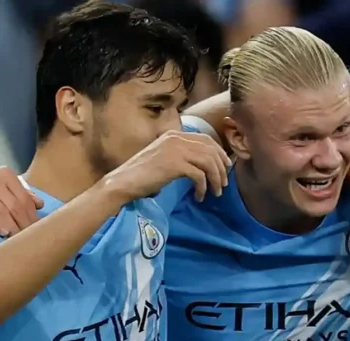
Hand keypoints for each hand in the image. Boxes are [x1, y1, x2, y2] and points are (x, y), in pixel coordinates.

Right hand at [0, 167, 43, 236]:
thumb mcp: (0, 185)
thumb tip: (40, 204)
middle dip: (25, 224)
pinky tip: (4, 232)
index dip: (32, 217)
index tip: (39, 232)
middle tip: (31, 240)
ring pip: (2, 210)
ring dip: (13, 227)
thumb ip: (20, 193)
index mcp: (6, 174)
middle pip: (16, 205)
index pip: (25, 199)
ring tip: (19, 240)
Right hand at [103, 131, 231, 202]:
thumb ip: (182, 156)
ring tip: (215, 193)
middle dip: (221, 168)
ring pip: (209, 162)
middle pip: (211, 150)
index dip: (219, 153)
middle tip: (224, 183)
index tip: (226, 166)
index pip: (206, 139)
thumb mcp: (164, 158)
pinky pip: (200, 175)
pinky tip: (199, 196)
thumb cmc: (142, 174)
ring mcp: (175, 150)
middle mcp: (176, 138)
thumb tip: (204, 166)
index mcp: (174, 134)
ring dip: (216, 179)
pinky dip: (203, 187)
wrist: (123, 182)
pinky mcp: (175, 164)